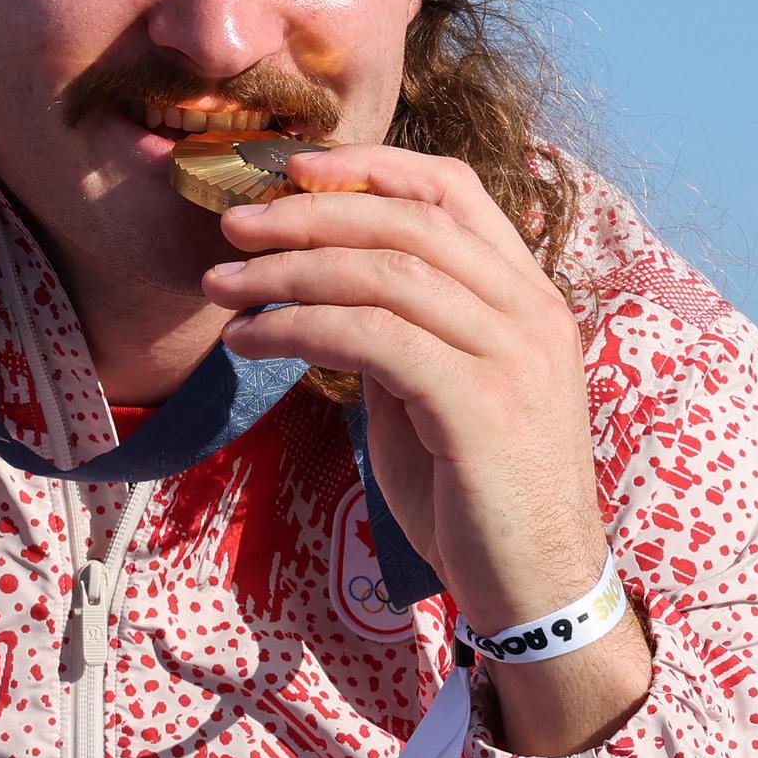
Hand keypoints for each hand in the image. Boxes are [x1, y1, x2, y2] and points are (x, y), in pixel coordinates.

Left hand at [198, 143, 605, 630]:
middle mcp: (530, 312)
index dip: (369, 167)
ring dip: (287, 272)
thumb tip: (319, 279)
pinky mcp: (480, 406)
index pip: (451, 190)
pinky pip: (372, 338)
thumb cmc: (475, 492)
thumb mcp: (438, 388)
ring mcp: (512, 357)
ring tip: (221, 287)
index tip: (290, 170)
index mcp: (526, 296)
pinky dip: (298, 327)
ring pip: (383, 274)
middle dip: (306, 215)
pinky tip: (250, 341)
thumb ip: (400, 327)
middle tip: (231, 227)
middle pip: (405, 222)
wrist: (537, 590)